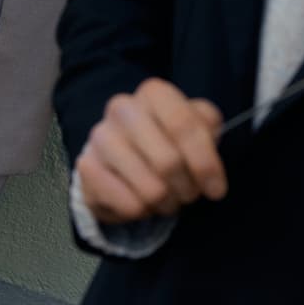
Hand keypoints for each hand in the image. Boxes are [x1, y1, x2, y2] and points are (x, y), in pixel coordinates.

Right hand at [76, 79, 226, 223]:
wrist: (122, 155)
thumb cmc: (168, 138)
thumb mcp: (196, 125)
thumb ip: (208, 129)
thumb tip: (210, 152)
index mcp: (154, 92)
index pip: (185, 126)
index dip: (206, 163)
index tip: (217, 189)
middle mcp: (123, 108)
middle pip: (168, 162)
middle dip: (188, 188)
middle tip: (190, 194)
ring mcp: (100, 137)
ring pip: (151, 189)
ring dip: (167, 203)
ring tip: (168, 198)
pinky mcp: (87, 167)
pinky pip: (129, 205)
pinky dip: (144, 212)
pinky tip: (143, 202)